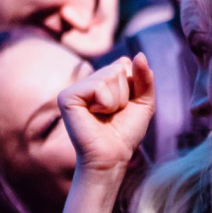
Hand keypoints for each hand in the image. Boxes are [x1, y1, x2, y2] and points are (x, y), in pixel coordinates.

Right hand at [58, 54, 154, 176]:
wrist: (112, 156)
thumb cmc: (126, 133)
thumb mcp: (144, 102)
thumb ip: (145, 78)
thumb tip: (139, 55)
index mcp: (102, 80)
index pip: (125, 65)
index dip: (134, 88)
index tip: (126, 106)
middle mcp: (87, 81)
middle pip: (118, 69)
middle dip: (125, 94)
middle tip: (114, 114)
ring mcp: (75, 88)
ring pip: (110, 76)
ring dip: (116, 100)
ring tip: (105, 115)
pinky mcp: (66, 96)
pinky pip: (98, 86)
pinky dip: (105, 103)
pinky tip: (95, 115)